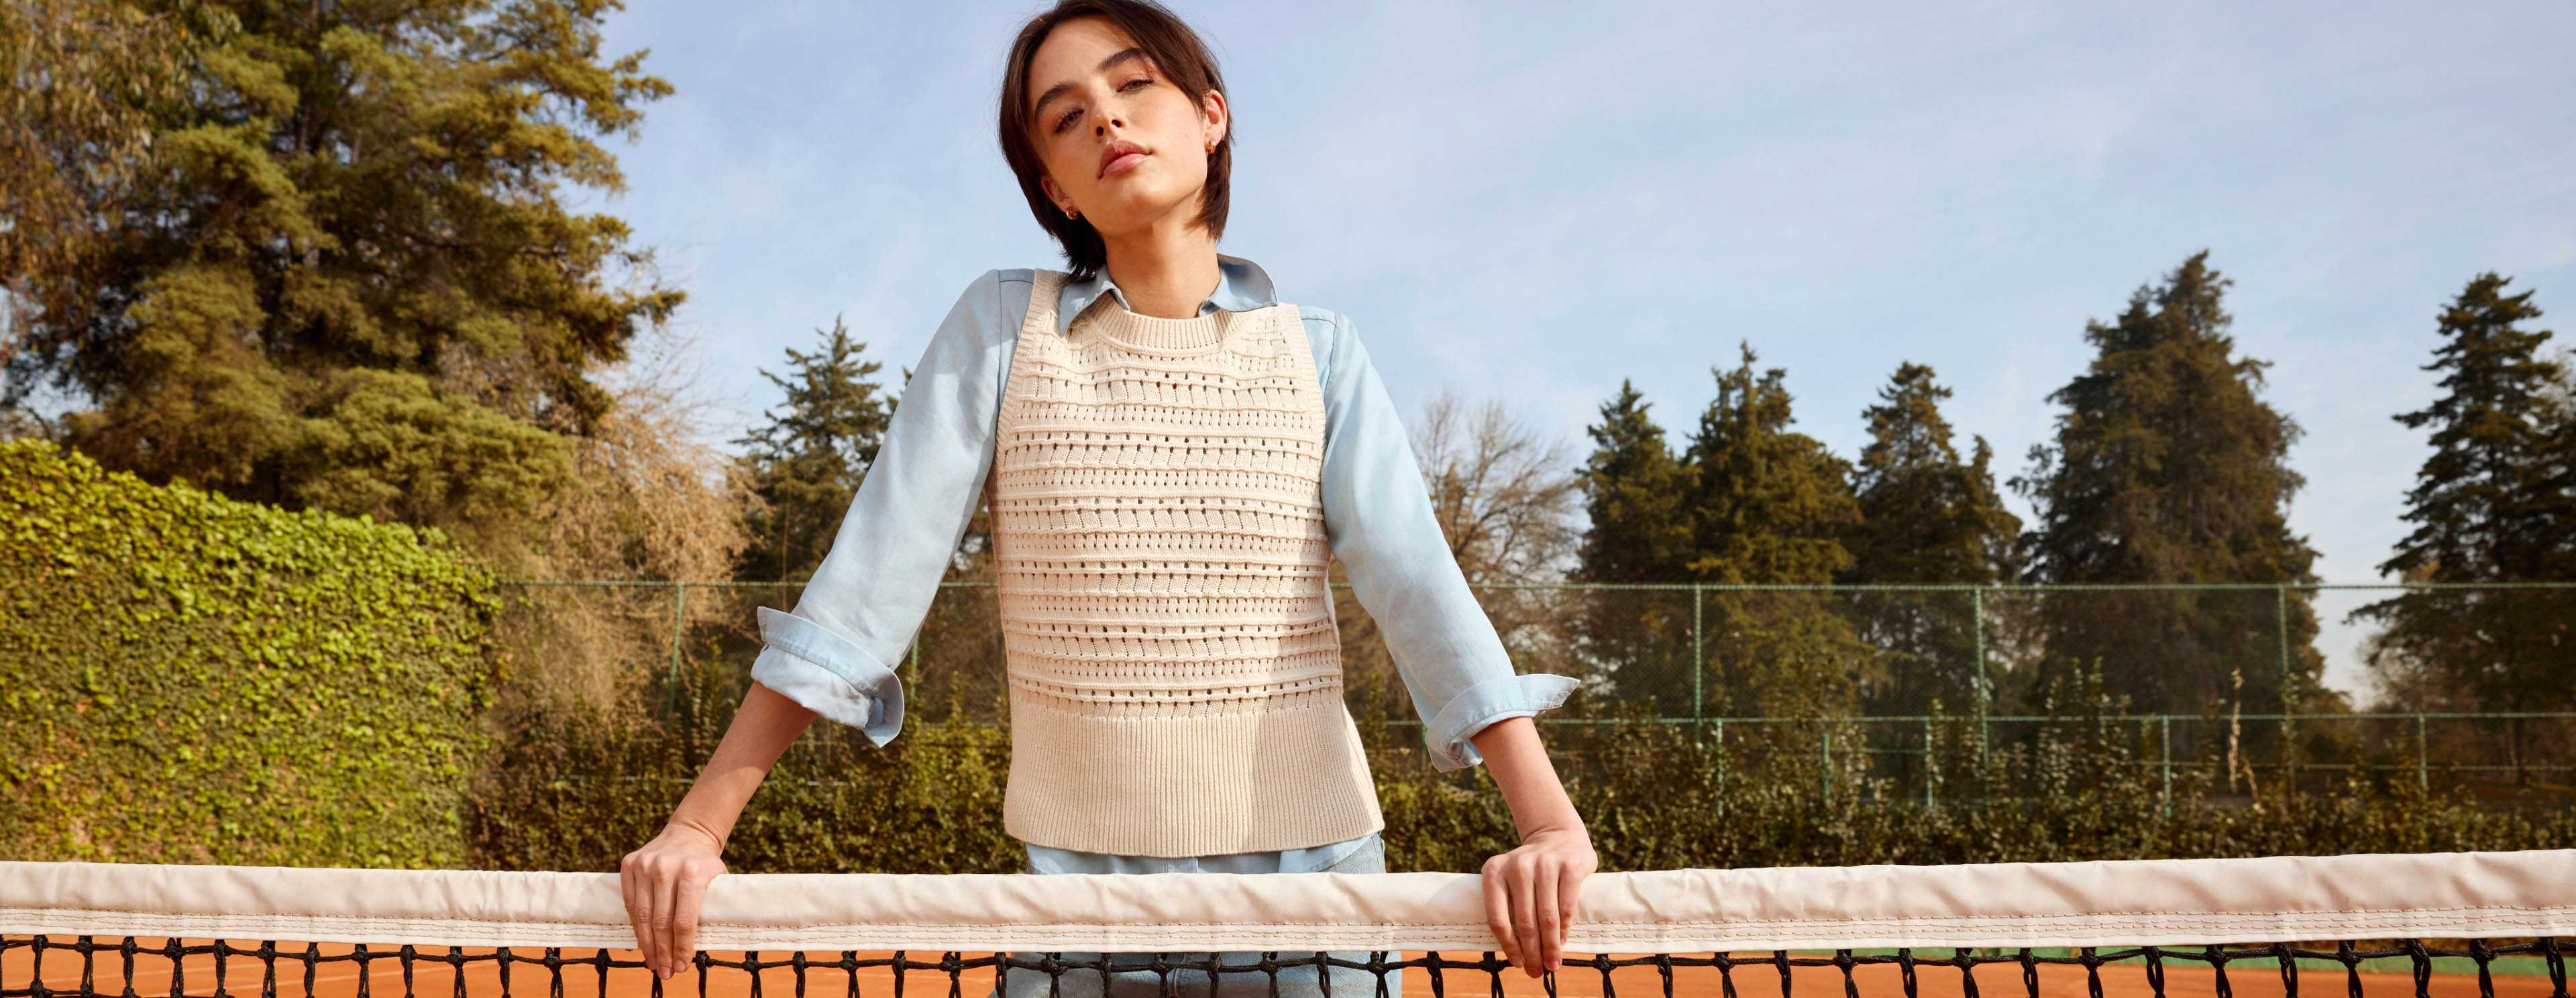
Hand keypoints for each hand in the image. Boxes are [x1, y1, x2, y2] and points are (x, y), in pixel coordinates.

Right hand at [620, 822, 727, 978]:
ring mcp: (645, 864)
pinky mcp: (629, 863)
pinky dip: (635, 925)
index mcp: (693, 872)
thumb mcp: (718, 882)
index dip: (681, 948)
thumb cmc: (705, 866)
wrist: (689, 833)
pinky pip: (629, 902)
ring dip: (647, 944)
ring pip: (641, 915)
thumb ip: (709, 909)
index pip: (684, 920)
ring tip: (652, 963)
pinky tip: (642, 941)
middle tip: (665, 973)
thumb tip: (697, 950)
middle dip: (663, 952)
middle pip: (661, 922)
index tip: (681, 967)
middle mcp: (666, 867)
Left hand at [1480, 825, 1595, 976]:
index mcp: (1494, 871)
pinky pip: (1566, 906)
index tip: (1518, 964)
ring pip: (1546, 917)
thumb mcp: (1510, 879)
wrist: (1558, 835)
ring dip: (1550, 946)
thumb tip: (1517, 954)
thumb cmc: (1532, 870)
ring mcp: (1544, 863)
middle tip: (1537, 972)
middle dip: (1532, 952)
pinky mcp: (1570, 865)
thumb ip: (1508, 907)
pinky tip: (1563, 943)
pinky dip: (1565, 929)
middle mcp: (1518, 865)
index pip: (1497, 918)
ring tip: (1553, 964)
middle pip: (1524, 922)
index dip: (1508, 946)